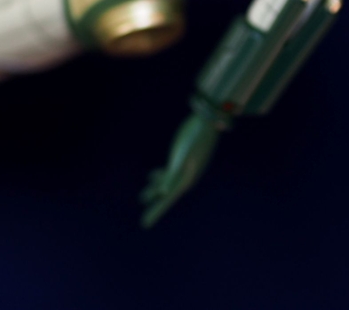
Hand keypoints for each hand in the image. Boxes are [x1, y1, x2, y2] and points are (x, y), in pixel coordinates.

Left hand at [140, 112, 220, 227]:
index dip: (155, 213)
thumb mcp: (182, 160)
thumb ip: (172, 176)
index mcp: (184, 182)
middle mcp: (184, 177)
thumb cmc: (195, 141)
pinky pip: (167, 172)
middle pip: (166, 196)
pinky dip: (159, 177)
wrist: (207, 123)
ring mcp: (181, 168)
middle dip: (155, 206)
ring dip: (154, 190)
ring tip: (142, 198)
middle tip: (144, 224)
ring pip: (165, 184)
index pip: (166, 201)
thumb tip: (163, 192)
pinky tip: (152, 176)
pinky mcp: (179, 158)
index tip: (144, 225)